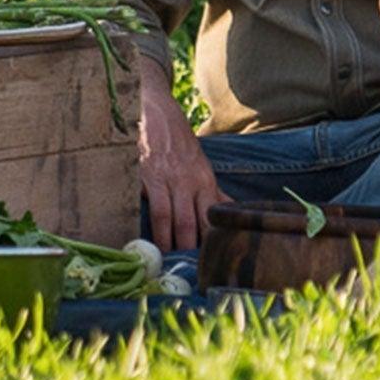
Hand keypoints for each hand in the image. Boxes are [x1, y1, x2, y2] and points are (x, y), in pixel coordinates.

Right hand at [137, 59, 225, 251]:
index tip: (214, 262)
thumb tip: (230, 210)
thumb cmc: (176, 139)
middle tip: (190, 272)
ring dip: (172, 245)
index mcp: (205, 180)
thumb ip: (212, 190)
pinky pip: (154, 208)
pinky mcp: (149, 175)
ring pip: (174, 220)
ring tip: (170, 263)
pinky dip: (154, 229)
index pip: (214, 217)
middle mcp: (191, 181)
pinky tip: (151, 244)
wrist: (154, 107)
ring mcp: (169, 178)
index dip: (214, 242)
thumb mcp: (199, 164)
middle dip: (192, 250)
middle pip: (194, 224)